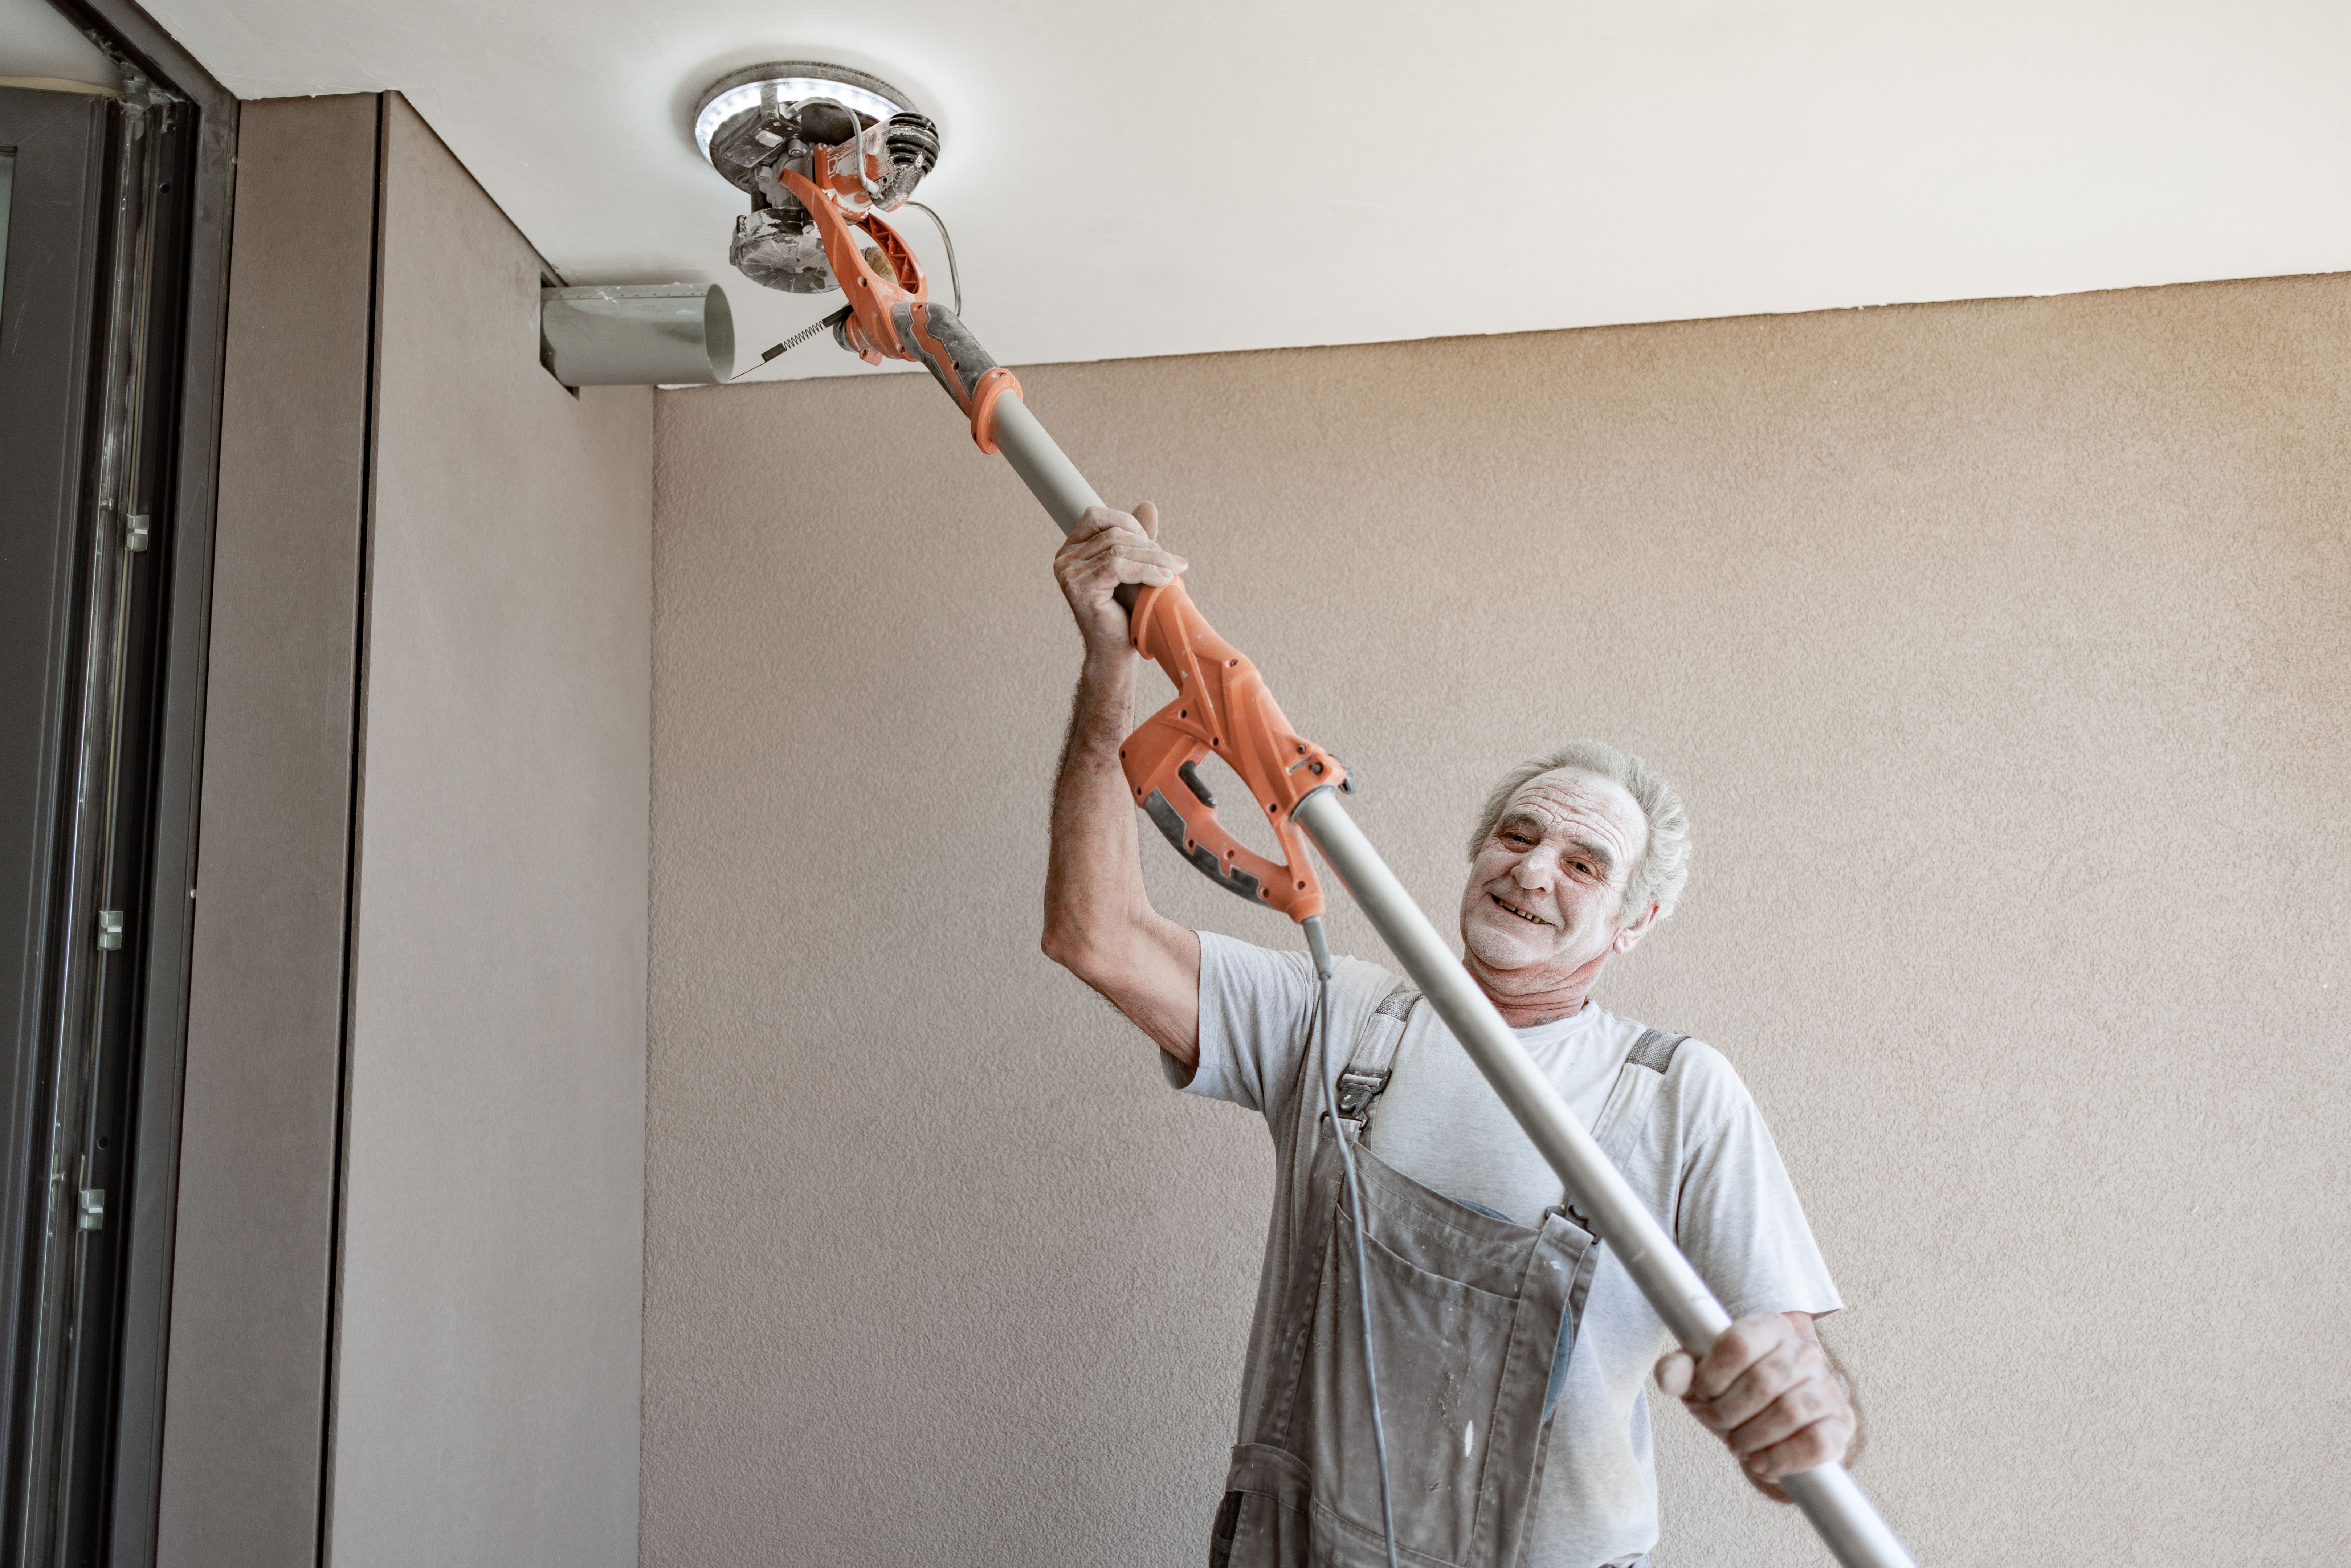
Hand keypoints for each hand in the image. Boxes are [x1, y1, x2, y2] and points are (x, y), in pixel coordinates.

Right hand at [1053, 503, 1184, 660]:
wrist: (1115, 652)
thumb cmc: (1124, 612)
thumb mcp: (1133, 567)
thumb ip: (1137, 537)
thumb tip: (1147, 505)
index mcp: (1071, 550)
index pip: (1096, 516)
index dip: (1127, 522)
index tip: (1153, 543)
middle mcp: (1064, 560)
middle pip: (1112, 534)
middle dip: (1148, 545)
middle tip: (1174, 562)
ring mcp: (1068, 574)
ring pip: (1117, 549)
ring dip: (1153, 558)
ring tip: (1175, 570)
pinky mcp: (1080, 588)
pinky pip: (1118, 567)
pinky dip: (1146, 571)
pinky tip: (1165, 579)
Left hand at [1655, 1312, 1855, 1501]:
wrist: (1783, 1424)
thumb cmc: (1739, 1392)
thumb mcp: (1705, 1376)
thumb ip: (1681, 1370)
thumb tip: (1667, 1379)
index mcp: (1772, 1327)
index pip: (1739, 1344)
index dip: (1712, 1375)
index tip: (1701, 1393)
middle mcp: (1806, 1352)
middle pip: (1762, 1382)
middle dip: (1728, 1412)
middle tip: (1718, 1423)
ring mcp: (1829, 1387)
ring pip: (1789, 1412)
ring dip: (1752, 1436)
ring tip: (1738, 1443)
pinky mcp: (1841, 1424)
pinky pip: (1815, 1443)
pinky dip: (1781, 1458)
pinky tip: (1761, 1461)